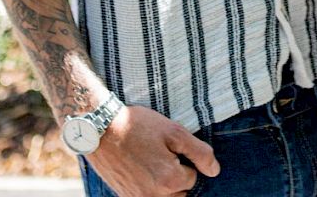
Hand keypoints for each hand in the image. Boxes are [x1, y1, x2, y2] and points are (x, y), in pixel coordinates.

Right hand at [85, 104, 219, 196]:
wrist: (101, 131)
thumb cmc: (138, 126)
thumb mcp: (174, 131)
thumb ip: (199, 152)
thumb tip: (215, 171)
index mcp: (169, 180)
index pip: (192, 177)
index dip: (184, 160)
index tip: (170, 147)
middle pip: (180, 192)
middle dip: (176, 175)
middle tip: (162, 154)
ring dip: (165, 184)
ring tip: (153, 162)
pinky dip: (150, 189)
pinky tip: (142, 169)